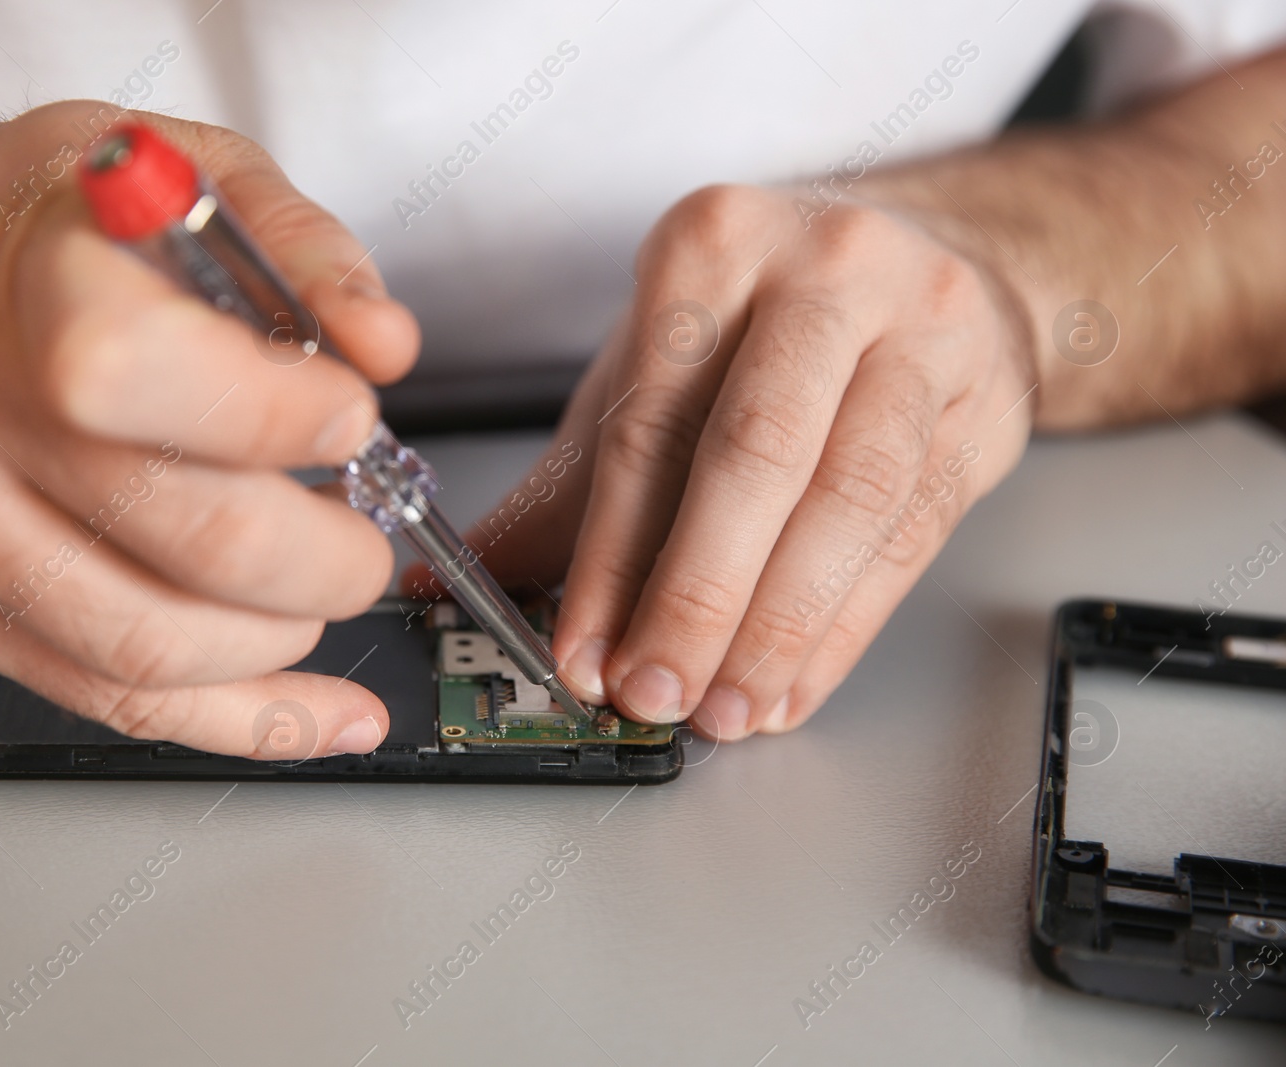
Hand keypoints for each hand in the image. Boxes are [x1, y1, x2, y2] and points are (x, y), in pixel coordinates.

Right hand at [0, 101, 418, 756]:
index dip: (289, 413)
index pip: (154, 376)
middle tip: (361, 532)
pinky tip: (319, 712)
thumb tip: (379, 344)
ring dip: (289, 638)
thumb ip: (289, 240)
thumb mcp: (149, 172)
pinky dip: (241, 718)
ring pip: (156, 648)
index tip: (350, 415)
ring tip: (320, 586)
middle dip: (332, 557)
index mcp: (20, 289)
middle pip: (193, 542)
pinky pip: (109, 699)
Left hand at [411, 185, 1033, 739]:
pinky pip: (913, 535)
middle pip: (756, 454)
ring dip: (779, 627)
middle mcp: (828, 267)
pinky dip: (843, 627)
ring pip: (852, 499)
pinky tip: (790, 683)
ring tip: (724, 707)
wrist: (928, 259)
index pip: (651, 422)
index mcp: (715, 242)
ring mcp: (924, 329)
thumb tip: (459, 582)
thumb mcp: (655, 367)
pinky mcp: (988, 402)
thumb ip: (568, 483)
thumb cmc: (762, 321)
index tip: (584, 653)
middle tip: (656, 692)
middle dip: (697, 595)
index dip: (610, 556)